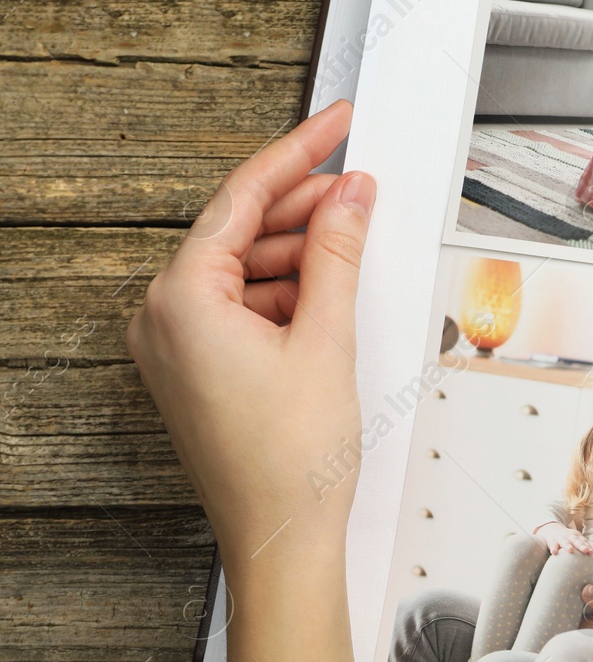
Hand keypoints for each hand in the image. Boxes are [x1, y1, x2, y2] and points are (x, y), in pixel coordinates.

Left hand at [125, 100, 374, 562]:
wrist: (281, 537)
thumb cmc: (289, 460)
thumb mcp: (327, 339)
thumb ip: (339, 255)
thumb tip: (350, 196)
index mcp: (180, 300)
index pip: (241, 200)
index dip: (296, 155)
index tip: (334, 125)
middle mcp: (163, 317)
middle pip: (240, 232)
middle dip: (304, 206)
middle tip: (361, 183)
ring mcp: (177, 346)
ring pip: (245, 270)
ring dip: (301, 254)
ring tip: (357, 241)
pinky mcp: (198, 370)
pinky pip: (242, 308)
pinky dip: (288, 294)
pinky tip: (332, 291)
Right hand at [538, 524, 591, 555]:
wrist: (551, 529)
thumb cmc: (567, 539)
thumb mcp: (575, 541)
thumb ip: (583, 547)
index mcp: (577, 536)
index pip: (583, 541)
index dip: (588, 546)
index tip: (591, 552)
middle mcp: (570, 536)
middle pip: (576, 541)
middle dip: (581, 546)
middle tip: (586, 550)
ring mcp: (561, 538)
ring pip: (565, 542)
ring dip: (568, 546)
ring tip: (571, 550)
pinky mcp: (552, 540)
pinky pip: (553, 544)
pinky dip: (553, 548)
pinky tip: (554, 553)